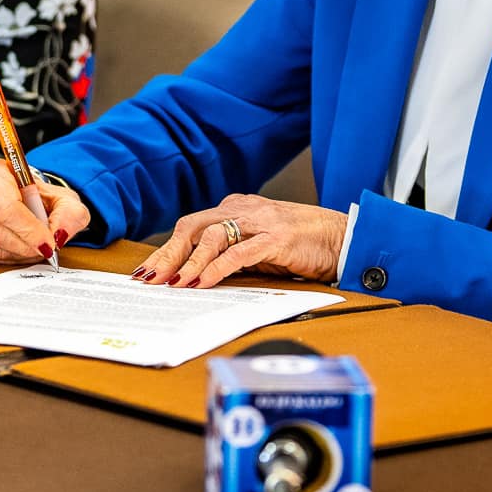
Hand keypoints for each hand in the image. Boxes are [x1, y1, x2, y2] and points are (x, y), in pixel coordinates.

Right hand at [0, 157, 90, 263]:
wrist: (26, 201)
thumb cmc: (41, 198)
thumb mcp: (65, 200)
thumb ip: (70, 215)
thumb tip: (58, 235)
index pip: (6, 207)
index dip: (29, 230)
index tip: (48, 243)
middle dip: (25, 245)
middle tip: (45, 249)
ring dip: (18, 252)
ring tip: (35, 246)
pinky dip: (7, 257)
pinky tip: (20, 248)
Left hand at [134, 194, 347, 288]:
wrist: (343, 237)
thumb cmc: (302, 245)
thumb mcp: (258, 245)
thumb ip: (231, 252)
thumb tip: (195, 275)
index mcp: (236, 207)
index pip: (191, 227)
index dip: (166, 248)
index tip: (147, 271)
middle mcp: (244, 209)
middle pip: (192, 227)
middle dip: (168, 254)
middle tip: (149, 280)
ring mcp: (260, 221)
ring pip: (212, 236)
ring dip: (189, 261)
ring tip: (173, 283)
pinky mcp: (277, 238)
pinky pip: (240, 252)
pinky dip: (218, 268)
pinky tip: (203, 282)